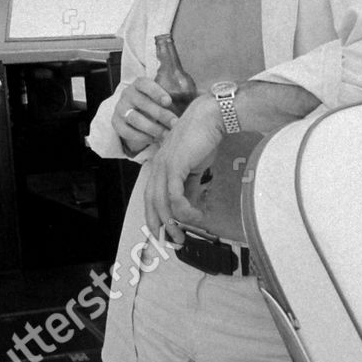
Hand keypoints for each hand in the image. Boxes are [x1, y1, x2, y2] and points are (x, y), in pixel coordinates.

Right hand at [112, 77, 176, 154]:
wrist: (133, 115)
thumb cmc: (154, 104)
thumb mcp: (161, 96)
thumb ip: (179, 94)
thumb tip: (206, 93)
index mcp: (138, 84)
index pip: (144, 83)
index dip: (155, 91)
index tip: (168, 101)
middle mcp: (127, 94)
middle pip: (142, 102)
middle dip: (160, 114)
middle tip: (175, 123)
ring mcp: (120, 109)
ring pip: (134, 118)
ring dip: (152, 127)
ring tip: (165, 134)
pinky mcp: (116, 123)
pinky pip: (127, 131)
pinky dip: (141, 136)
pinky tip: (153, 139)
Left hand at [143, 96, 221, 238]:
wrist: (210, 119)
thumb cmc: (202, 140)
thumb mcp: (194, 168)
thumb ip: (190, 186)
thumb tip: (191, 207)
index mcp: (159, 167)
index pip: (150, 197)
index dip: (154, 216)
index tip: (162, 234)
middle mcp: (157, 167)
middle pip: (151, 202)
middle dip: (159, 225)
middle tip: (172, 242)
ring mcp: (165, 166)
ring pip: (162, 202)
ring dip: (173, 222)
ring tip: (184, 234)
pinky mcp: (176, 165)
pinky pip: (175, 195)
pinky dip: (184, 210)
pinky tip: (195, 216)